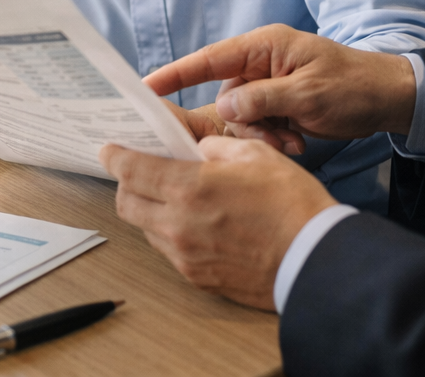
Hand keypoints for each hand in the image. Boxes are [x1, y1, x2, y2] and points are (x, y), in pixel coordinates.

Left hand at [101, 137, 336, 309]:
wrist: (315, 259)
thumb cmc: (293, 206)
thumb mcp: (256, 155)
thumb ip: (217, 147)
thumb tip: (199, 149)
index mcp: (189, 189)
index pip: (131, 170)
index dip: (114, 157)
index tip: (109, 150)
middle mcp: (179, 225)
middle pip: (127, 203)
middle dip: (127, 183)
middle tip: (141, 171)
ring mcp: (186, 256)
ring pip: (146, 229)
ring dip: (150, 209)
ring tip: (175, 196)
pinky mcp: (198, 277)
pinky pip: (168, 251)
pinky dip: (171, 232)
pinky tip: (195, 221)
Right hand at [144, 25, 416, 154]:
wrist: (389, 99)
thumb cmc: (353, 86)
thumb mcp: (307, 94)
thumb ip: (262, 100)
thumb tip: (225, 106)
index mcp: (264, 47)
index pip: (209, 59)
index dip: (176, 74)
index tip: (145, 87)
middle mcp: (261, 63)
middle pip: (225, 96)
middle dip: (242, 123)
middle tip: (273, 139)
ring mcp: (270, 85)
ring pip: (241, 117)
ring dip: (261, 135)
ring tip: (292, 142)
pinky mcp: (279, 105)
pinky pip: (259, 125)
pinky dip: (273, 138)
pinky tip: (298, 144)